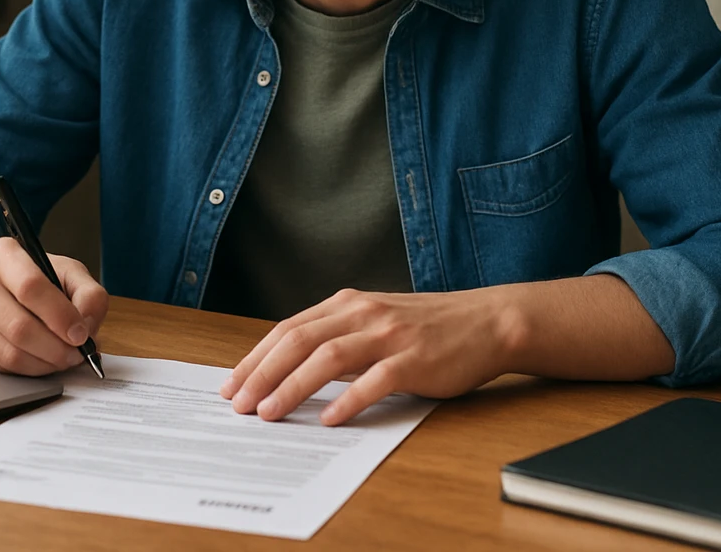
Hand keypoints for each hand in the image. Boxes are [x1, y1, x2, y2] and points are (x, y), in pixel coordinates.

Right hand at [0, 236, 109, 375]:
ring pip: (11, 355)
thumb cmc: (36, 279)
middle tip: (78, 354)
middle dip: (57, 348)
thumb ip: (89, 295)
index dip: (60, 316)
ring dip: (46, 364)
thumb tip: (87, 328)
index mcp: (2, 255)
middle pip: (20, 327)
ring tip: (64, 358)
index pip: (30, 287)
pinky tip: (42, 360)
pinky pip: (3, 370)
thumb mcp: (69, 272)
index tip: (81, 334)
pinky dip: (31, 371)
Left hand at [220, 287, 513, 425]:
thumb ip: (337, 337)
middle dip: (262, 373)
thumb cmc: (428, 328)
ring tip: (271, 412)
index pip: (289, 329)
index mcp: (348, 303)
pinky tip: (329, 418)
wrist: (487, 321)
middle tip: (239, 404)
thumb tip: (291, 368)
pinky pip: (374, 380)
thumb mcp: (375, 321)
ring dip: (293, 386)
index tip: (233, 384)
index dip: (256, 357)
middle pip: (299, 340)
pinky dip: (348, 400)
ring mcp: (389, 334)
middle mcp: (363, 313)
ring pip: (328, 357)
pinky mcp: (415, 359)